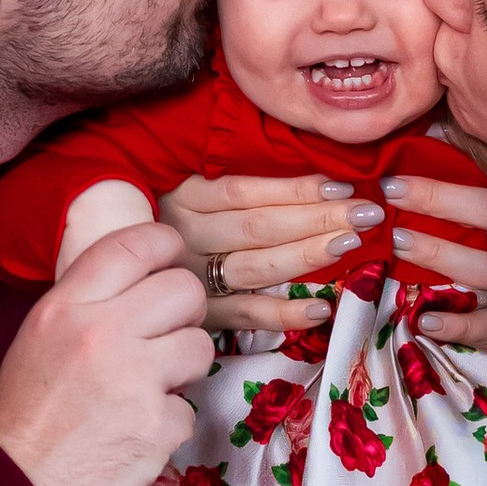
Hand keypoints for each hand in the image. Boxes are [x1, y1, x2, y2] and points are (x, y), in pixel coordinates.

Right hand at [0, 220, 216, 485]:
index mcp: (66, 307)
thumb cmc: (24, 417)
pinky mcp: (157, 425)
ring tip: (151, 387)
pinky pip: (188, 408)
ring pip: (199, 346)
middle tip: (169, 333)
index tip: (174, 258)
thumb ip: (86, 307)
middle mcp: (102, 333)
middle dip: (186, 312)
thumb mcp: (39, 339)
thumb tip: (141, 285)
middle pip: (184, 290)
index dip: (166, 245)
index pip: (134, 245)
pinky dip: (168, 423)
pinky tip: (137, 433)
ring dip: (184, 367)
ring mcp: (134, 379)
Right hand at [155, 169, 380, 334]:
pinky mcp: (198, 316)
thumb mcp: (186, 182)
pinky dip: (283, 314)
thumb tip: (309, 169)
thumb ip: (232, 177)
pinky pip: (245, 316)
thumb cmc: (166, 213)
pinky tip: (320, 309)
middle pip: (258, 227)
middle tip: (366, 213)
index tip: (343, 184)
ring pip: (255, 268)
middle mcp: (184, 236)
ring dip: (306, 256)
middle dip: (318, 218)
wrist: (120, 271)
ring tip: (349, 244)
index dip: (297, 188)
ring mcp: (189, 279)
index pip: (247, 191)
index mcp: (183, 195)